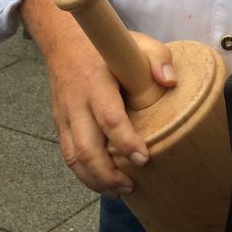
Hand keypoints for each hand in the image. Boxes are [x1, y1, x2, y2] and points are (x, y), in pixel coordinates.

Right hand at [47, 30, 174, 194]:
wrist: (65, 41)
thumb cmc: (106, 46)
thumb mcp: (138, 41)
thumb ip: (158, 57)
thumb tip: (170, 82)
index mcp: (96, 82)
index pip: (109, 118)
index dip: (125, 141)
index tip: (143, 158)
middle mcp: (76, 103)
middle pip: (85, 148)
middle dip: (107, 173)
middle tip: (130, 185)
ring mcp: (65, 116)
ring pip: (73, 157)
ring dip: (94, 180)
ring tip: (119, 190)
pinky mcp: (60, 124)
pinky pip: (68, 154)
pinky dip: (84, 173)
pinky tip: (103, 181)